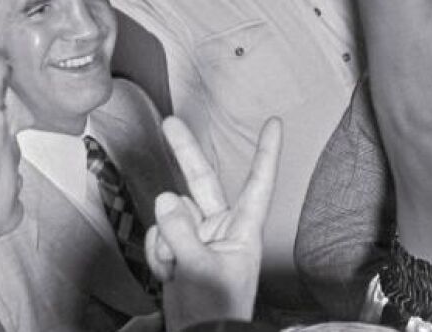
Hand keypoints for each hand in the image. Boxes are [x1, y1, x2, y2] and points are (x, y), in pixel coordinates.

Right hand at [149, 116, 281, 329]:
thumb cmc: (217, 309)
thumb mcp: (200, 270)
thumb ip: (181, 233)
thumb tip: (165, 198)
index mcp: (243, 229)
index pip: (258, 183)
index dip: (266, 153)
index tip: (274, 124)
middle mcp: (223, 227)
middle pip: (203, 181)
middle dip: (185, 153)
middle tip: (170, 123)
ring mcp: (199, 236)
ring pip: (171, 215)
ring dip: (165, 241)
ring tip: (175, 269)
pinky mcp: (179, 249)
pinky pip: (158, 236)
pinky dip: (157, 253)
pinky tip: (167, 273)